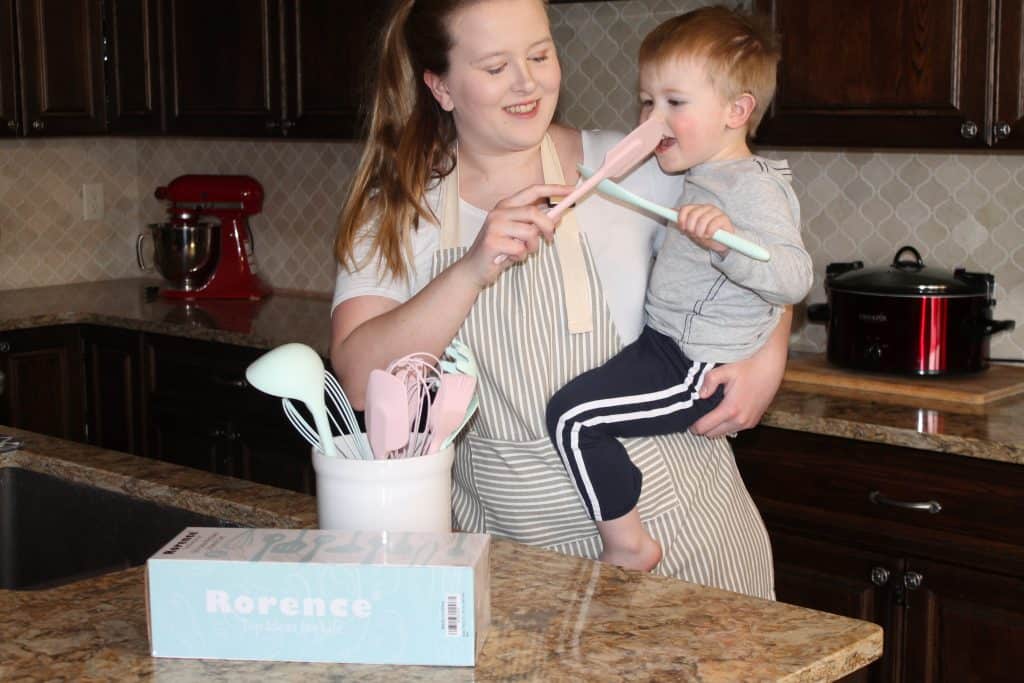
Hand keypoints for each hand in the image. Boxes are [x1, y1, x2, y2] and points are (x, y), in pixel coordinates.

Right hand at [460, 184, 575, 287]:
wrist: (474, 268)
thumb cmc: (499, 250)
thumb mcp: (518, 233)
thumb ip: (534, 223)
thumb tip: (557, 216)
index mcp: (506, 205)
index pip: (533, 190)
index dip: (554, 189)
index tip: (572, 190)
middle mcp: (499, 212)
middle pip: (534, 212)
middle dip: (547, 227)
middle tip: (550, 238)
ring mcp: (494, 226)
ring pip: (529, 233)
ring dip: (532, 246)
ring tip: (522, 251)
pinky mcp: (492, 242)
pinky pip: (520, 249)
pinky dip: (521, 257)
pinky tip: (510, 258)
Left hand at [676, 204, 733, 253]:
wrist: (719, 243)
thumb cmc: (704, 234)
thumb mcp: (690, 229)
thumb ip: (682, 221)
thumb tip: (670, 210)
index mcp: (697, 208)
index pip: (685, 209)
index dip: (681, 219)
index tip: (682, 228)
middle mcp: (706, 207)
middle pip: (693, 215)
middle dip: (691, 228)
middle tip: (694, 234)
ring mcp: (716, 212)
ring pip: (703, 220)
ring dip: (700, 231)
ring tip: (702, 236)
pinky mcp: (724, 218)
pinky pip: (713, 224)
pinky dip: (709, 232)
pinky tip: (709, 235)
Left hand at [690, 307, 791, 437]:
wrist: (771, 366)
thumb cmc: (748, 365)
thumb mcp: (725, 369)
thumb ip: (709, 381)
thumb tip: (700, 395)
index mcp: (731, 409)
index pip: (704, 428)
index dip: (693, 425)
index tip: (689, 418)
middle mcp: (740, 421)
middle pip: (712, 434)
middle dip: (703, 427)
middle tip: (697, 415)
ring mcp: (748, 423)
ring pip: (723, 433)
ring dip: (714, 427)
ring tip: (709, 413)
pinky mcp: (754, 421)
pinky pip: (734, 429)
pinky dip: (726, 425)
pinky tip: (723, 411)